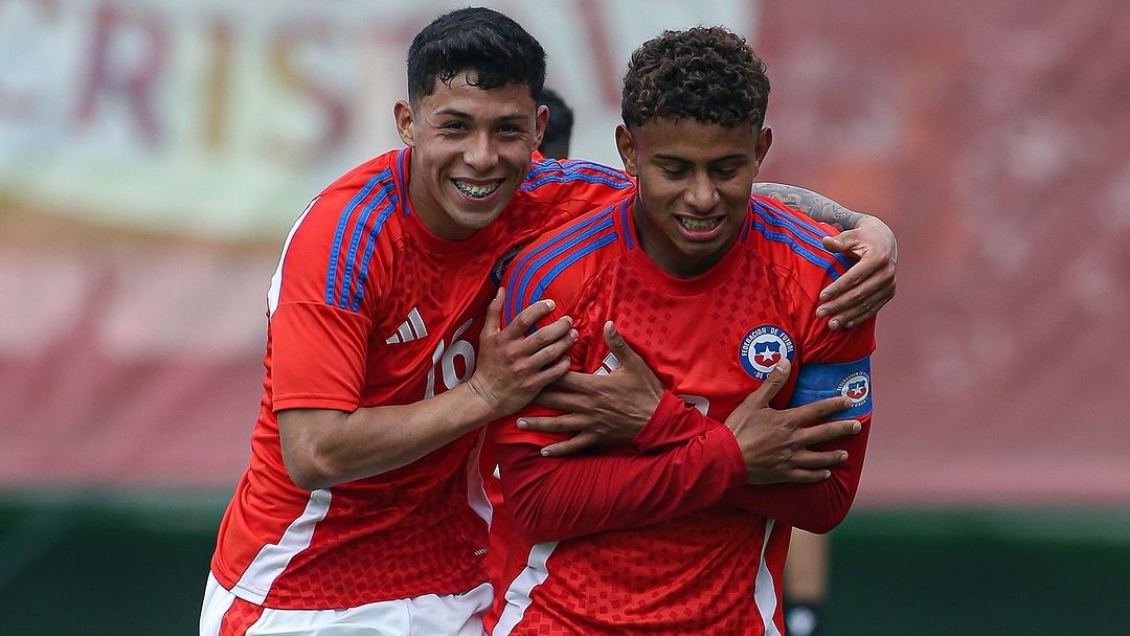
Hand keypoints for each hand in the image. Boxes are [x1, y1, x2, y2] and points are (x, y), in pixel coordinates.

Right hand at [466, 288, 576, 418]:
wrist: (484, 396)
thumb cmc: (487, 364)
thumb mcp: (486, 336)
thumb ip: (494, 312)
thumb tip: (501, 290)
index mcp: (504, 339)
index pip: (524, 318)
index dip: (540, 308)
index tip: (552, 304)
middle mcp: (515, 353)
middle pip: (544, 335)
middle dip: (561, 326)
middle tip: (569, 321)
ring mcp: (525, 370)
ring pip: (552, 353)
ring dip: (566, 342)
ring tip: (573, 335)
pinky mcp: (533, 385)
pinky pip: (554, 373)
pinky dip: (564, 364)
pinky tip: (567, 358)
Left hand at [524, 321, 662, 455]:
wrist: (658, 421)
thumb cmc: (646, 391)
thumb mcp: (635, 364)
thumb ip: (618, 344)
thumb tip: (607, 323)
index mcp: (594, 386)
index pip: (563, 377)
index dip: (545, 372)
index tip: (529, 367)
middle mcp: (587, 405)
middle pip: (555, 400)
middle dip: (534, 397)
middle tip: (515, 394)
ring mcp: (590, 424)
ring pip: (558, 424)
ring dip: (538, 423)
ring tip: (519, 422)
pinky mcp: (595, 437)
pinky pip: (573, 444)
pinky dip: (558, 448)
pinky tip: (543, 451)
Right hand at [725, 359, 860, 484]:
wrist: (727, 457)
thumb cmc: (739, 428)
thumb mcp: (754, 401)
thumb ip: (772, 383)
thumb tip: (784, 361)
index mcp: (788, 421)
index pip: (818, 410)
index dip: (835, 404)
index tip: (849, 400)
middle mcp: (794, 440)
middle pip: (825, 433)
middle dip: (843, 429)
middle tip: (857, 427)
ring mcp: (790, 459)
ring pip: (819, 458)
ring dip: (834, 456)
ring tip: (844, 454)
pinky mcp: (784, 474)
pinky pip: (806, 476)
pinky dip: (817, 475)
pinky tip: (825, 474)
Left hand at [817, 214, 896, 329]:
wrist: (885, 240)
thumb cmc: (863, 237)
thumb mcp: (852, 235)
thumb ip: (839, 241)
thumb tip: (825, 241)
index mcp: (877, 258)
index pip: (855, 277)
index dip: (838, 288)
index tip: (821, 297)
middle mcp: (887, 273)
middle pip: (859, 294)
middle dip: (839, 305)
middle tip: (820, 313)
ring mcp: (890, 285)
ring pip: (866, 304)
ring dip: (848, 316)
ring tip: (831, 324)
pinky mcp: (889, 293)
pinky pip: (874, 308)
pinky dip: (860, 317)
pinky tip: (846, 324)